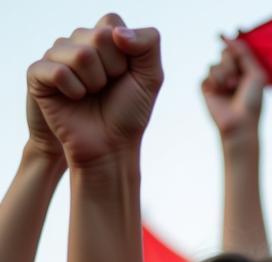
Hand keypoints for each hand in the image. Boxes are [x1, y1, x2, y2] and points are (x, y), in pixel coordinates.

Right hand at [27, 14, 161, 168]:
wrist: (111, 145)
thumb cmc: (129, 113)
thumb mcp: (151, 77)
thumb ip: (149, 43)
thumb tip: (116, 32)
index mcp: (100, 38)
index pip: (111, 22)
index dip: (125, 54)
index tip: (124, 75)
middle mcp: (76, 42)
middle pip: (98, 37)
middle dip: (112, 70)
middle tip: (107, 89)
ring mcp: (55, 56)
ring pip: (81, 55)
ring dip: (95, 83)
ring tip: (91, 94)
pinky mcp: (38, 74)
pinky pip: (59, 71)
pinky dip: (75, 91)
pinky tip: (74, 99)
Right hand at [202, 36, 266, 140]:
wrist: (240, 122)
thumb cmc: (252, 102)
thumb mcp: (256, 74)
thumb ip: (245, 53)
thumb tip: (229, 37)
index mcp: (245, 71)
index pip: (237, 50)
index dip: (233, 43)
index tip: (226, 37)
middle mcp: (232, 75)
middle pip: (225, 53)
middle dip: (231, 62)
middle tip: (237, 79)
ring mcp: (219, 81)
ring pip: (215, 64)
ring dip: (224, 74)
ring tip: (231, 88)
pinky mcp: (207, 87)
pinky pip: (207, 74)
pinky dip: (215, 81)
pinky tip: (220, 91)